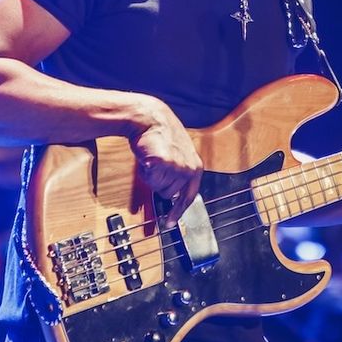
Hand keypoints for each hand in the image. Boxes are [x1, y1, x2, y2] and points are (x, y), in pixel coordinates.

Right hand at [130, 98, 203, 227]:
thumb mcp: (177, 156)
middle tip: (156, 166)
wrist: (150, 118)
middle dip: (158, 183)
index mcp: (195, 167)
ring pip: (157, 187)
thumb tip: (174, 198)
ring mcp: (177, 166)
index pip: (188, 197)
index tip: (171, 222)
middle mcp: (189, 168)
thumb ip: (179, 175)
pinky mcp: (164, 162)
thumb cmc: (161, 136)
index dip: (178, 211)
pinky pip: (149, 177)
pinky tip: (148, 158)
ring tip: (153, 158)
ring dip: (151, 176)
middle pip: (168, 194)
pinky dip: (146, 171)